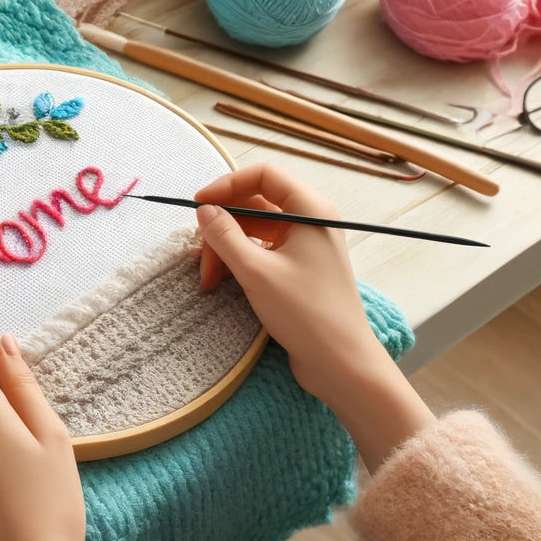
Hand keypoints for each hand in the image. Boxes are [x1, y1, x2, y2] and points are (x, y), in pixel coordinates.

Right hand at [193, 164, 434, 469]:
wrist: (342, 364)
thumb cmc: (306, 313)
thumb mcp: (257, 272)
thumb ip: (225, 236)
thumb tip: (203, 210)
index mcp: (310, 210)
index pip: (263, 175)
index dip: (227, 185)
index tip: (198, 206)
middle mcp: (310, 222)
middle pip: (255, 204)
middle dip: (222, 226)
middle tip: (199, 257)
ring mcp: (305, 247)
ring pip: (254, 231)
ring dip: (227, 249)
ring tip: (208, 279)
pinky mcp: (298, 271)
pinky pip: (262, 252)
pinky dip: (239, 262)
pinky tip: (220, 281)